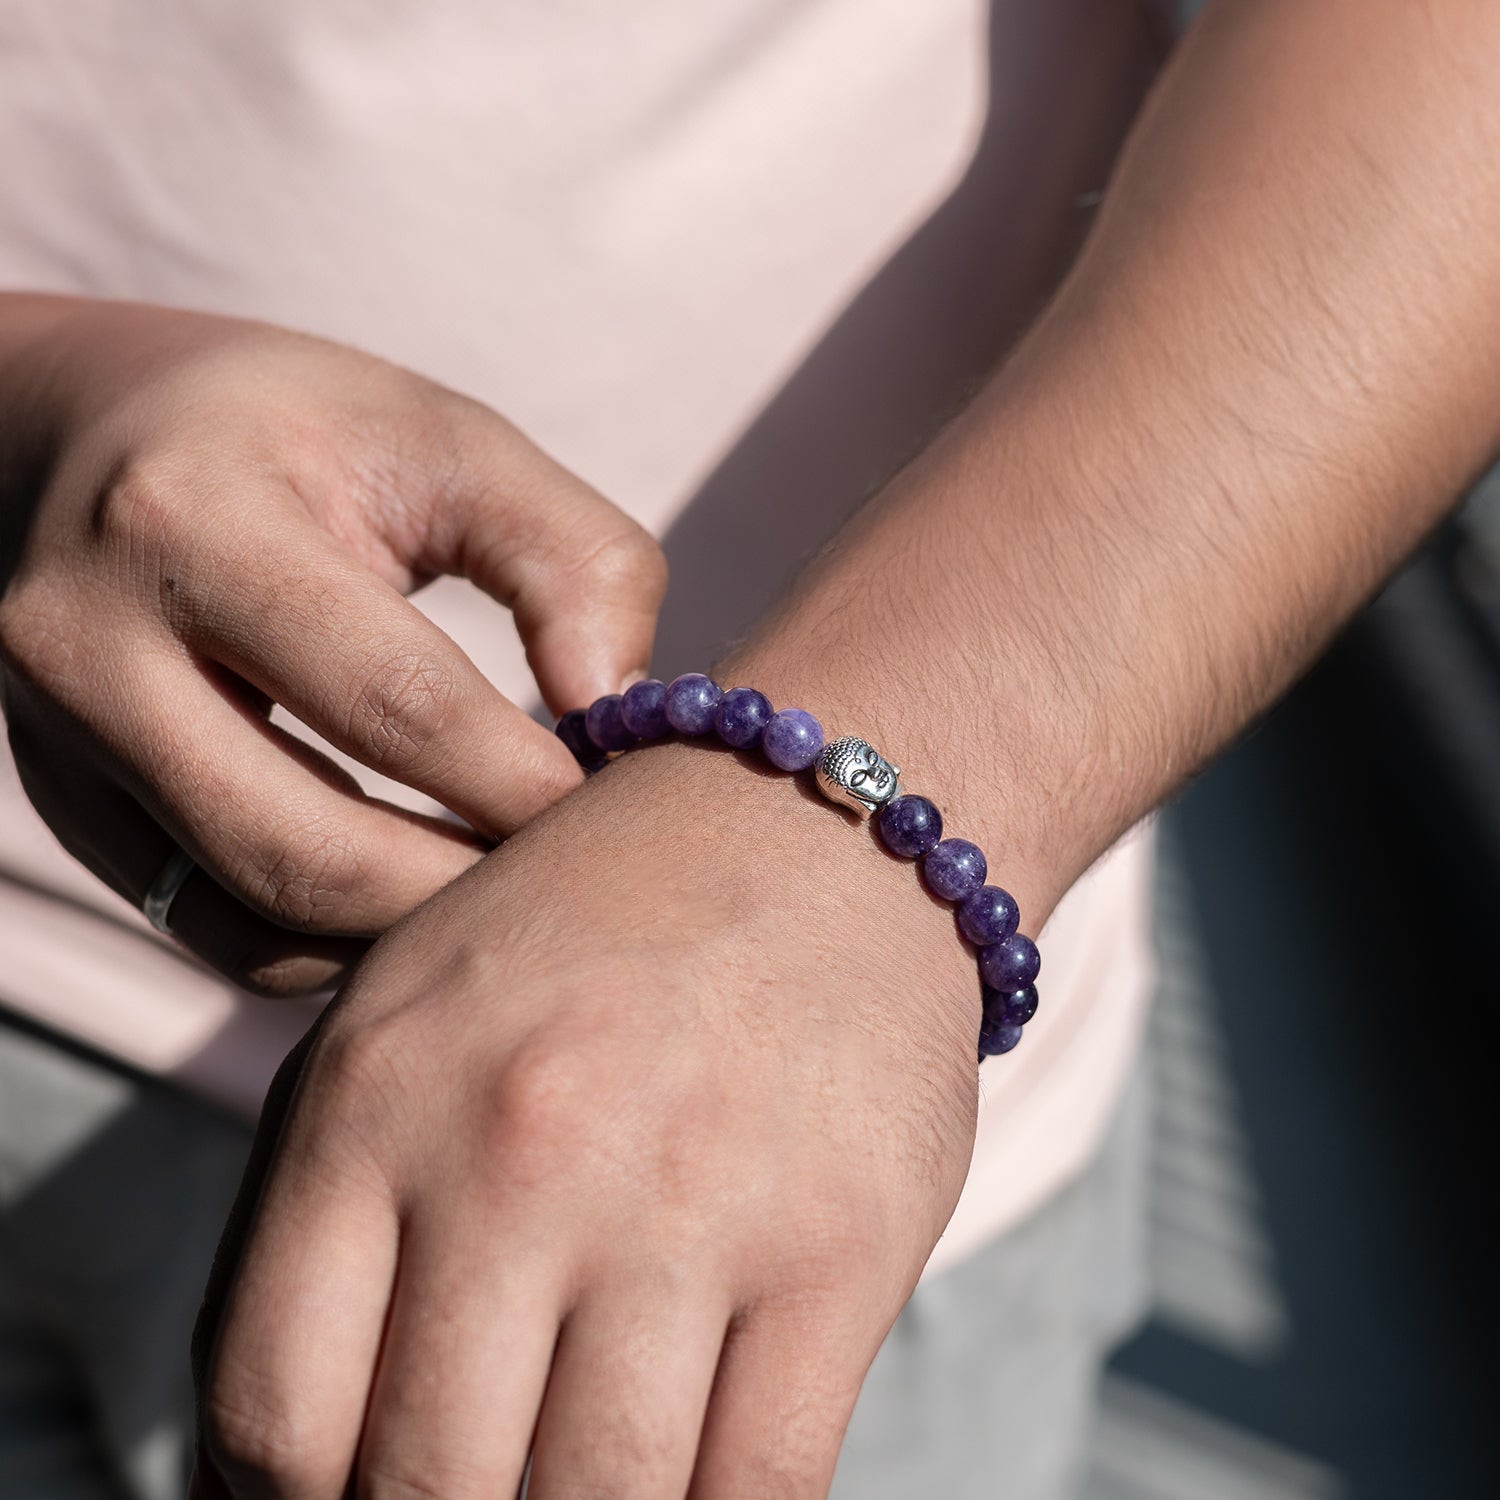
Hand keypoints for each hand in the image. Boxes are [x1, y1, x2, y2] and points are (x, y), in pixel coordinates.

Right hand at [0, 295, 664, 991]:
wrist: (80, 438)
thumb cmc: (296, 432)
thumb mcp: (446, 439)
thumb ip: (571, 557)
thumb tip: (619, 715)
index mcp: (193, 520)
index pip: (391, 702)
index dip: (521, 778)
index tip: (608, 798)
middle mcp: (89, 647)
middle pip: (311, 849)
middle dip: (467, 883)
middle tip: (570, 874)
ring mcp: (61, 750)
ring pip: (262, 919)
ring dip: (409, 931)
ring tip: (505, 884)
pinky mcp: (72, 815)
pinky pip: (220, 933)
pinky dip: (340, 941)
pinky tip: (417, 890)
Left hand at [189, 738, 991, 1497]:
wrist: (809, 824)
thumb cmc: (590, 939)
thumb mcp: (406, 1021)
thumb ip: (323, 1227)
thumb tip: (270, 1482)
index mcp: (378, 1094)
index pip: (272, 1418)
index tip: (357, 1492)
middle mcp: (522, 1149)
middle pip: (426, 1490)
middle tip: (486, 1478)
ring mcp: (692, 1200)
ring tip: (586, 1467)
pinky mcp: (842, 1246)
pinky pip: (760, 1496)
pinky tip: (699, 1481)